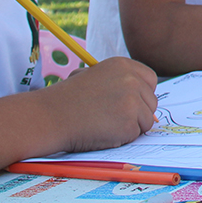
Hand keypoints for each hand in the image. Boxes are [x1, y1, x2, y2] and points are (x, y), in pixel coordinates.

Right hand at [41, 56, 156, 152]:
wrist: (50, 117)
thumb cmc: (67, 100)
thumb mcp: (94, 76)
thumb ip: (119, 83)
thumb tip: (143, 100)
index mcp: (123, 65)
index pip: (150, 80)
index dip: (141, 94)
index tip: (127, 102)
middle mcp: (131, 80)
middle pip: (151, 102)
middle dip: (137, 112)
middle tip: (111, 116)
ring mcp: (132, 101)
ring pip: (147, 120)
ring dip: (130, 126)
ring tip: (104, 123)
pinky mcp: (129, 123)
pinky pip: (136, 134)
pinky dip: (122, 137)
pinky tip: (102, 131)